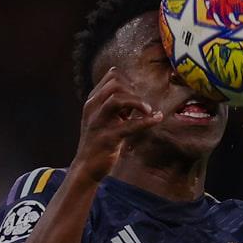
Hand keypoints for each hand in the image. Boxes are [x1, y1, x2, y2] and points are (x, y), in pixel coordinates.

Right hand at [70, 66, 162, 181]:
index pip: (112, 75)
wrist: (86, 166)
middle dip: (134, 91)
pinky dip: (147, 121)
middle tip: (142, 106)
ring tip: (148, 111)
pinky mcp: (108, 138)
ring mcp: (99, 122)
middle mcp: (93, 108)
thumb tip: (135, 94)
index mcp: (93, 101)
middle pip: (116, 83)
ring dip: (138, 102)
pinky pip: (129, 125)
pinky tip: (157, 119)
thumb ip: (116, 105)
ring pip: (117, 99)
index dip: (129, 81)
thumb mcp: (103, 118)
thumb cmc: (98, 141)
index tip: (136, 94)